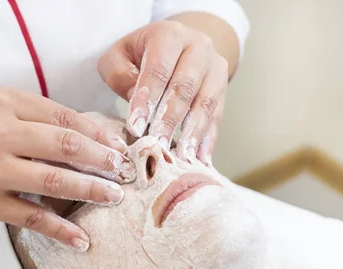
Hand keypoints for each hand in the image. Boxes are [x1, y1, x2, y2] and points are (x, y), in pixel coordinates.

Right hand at [0, 86, 134, 250]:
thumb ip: (32, 116)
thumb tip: (85, 135)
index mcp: (3, 102)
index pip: (63, 115)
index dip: (97, 133)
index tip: (118, 146)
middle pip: (65, 145)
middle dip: (102, 160)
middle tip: (125, 171)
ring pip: (54, 181)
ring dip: (91, 190)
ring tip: (115, 197)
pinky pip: (32, 218)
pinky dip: (60, 230)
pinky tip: (82, 240)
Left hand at [98, 20, 228, 165]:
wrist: (178, 47)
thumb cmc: (140, 55)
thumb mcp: (119, 56)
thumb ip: (118, 74)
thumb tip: (137, 101)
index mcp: (169, 35)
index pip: (159, 68)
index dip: (148, 98)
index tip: (136, 126)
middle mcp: (198, 46)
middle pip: (185, 86)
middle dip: (170, 119)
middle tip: (157, 143)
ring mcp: (215, 67)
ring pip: (206, 102)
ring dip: (193, 132)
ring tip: (181, 156)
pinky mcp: (223, 88)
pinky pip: (217, 115)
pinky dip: (208, 139)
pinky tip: (199, 159)